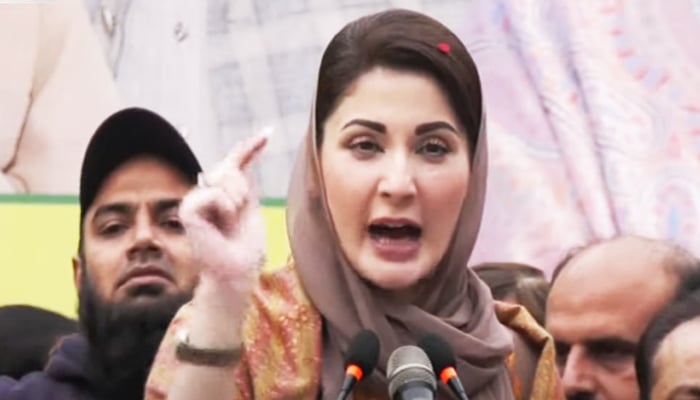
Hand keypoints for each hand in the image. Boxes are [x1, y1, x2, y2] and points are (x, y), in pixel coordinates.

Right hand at [179, 134, 267, 308]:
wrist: (237, 270)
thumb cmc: (245, 247)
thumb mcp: (250, 206)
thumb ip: (244, 182)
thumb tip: (246, 155)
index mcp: (221, 193)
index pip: (235, 162)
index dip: (250, 147)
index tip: (269, 133)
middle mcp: (205, 194)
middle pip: (230, 167)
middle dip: (242, 187)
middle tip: (240, 212)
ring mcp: (194, 201)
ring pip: (222, 177)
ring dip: (235, 199)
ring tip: (230, 222)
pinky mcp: (187, 209)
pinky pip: (214, 193)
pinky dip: (224, 207)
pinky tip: (220, 224)